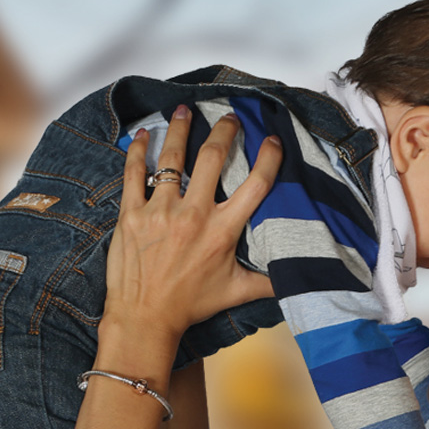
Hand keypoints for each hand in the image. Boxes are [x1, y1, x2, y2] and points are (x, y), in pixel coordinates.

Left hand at [102, 105, 279, 342]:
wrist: (145, 318)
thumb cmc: (190, 305)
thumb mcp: (236, 292)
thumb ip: (268, 281)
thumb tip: (296, 279)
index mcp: (222, 231)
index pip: (255, 186)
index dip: (268, 158)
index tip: (273, 141)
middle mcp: (194, 215)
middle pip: (212, 158)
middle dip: (225, 131)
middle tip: (230, 118)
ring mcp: (161, 211)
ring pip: (172, 158)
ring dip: (180, 129)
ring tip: (185, 110)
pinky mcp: (132, 214)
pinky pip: (135, 173)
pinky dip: (139, 151)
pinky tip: (144, 135)